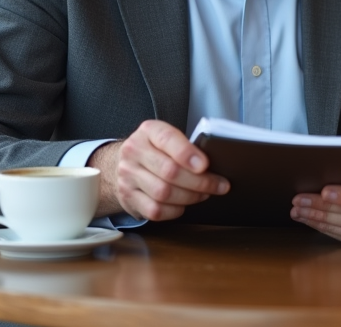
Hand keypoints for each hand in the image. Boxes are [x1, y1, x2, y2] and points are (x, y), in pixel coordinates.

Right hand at [90, 120, 228, 220]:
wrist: (121, 162)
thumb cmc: (155, 149)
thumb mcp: (168, 138)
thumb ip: (186, 146)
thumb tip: (216, 162)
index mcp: (148, 131)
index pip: (168, 139)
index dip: (187, 153)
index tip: (205, 165)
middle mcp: (134, 151)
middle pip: (169, 171)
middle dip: (200, 181)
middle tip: (219, 185)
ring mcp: (128, 176)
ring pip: (163, 193)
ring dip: (190, 197)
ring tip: (204, 194)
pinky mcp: (127, 197)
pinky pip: (155, 210)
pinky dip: (175, 210)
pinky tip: (184, 204)